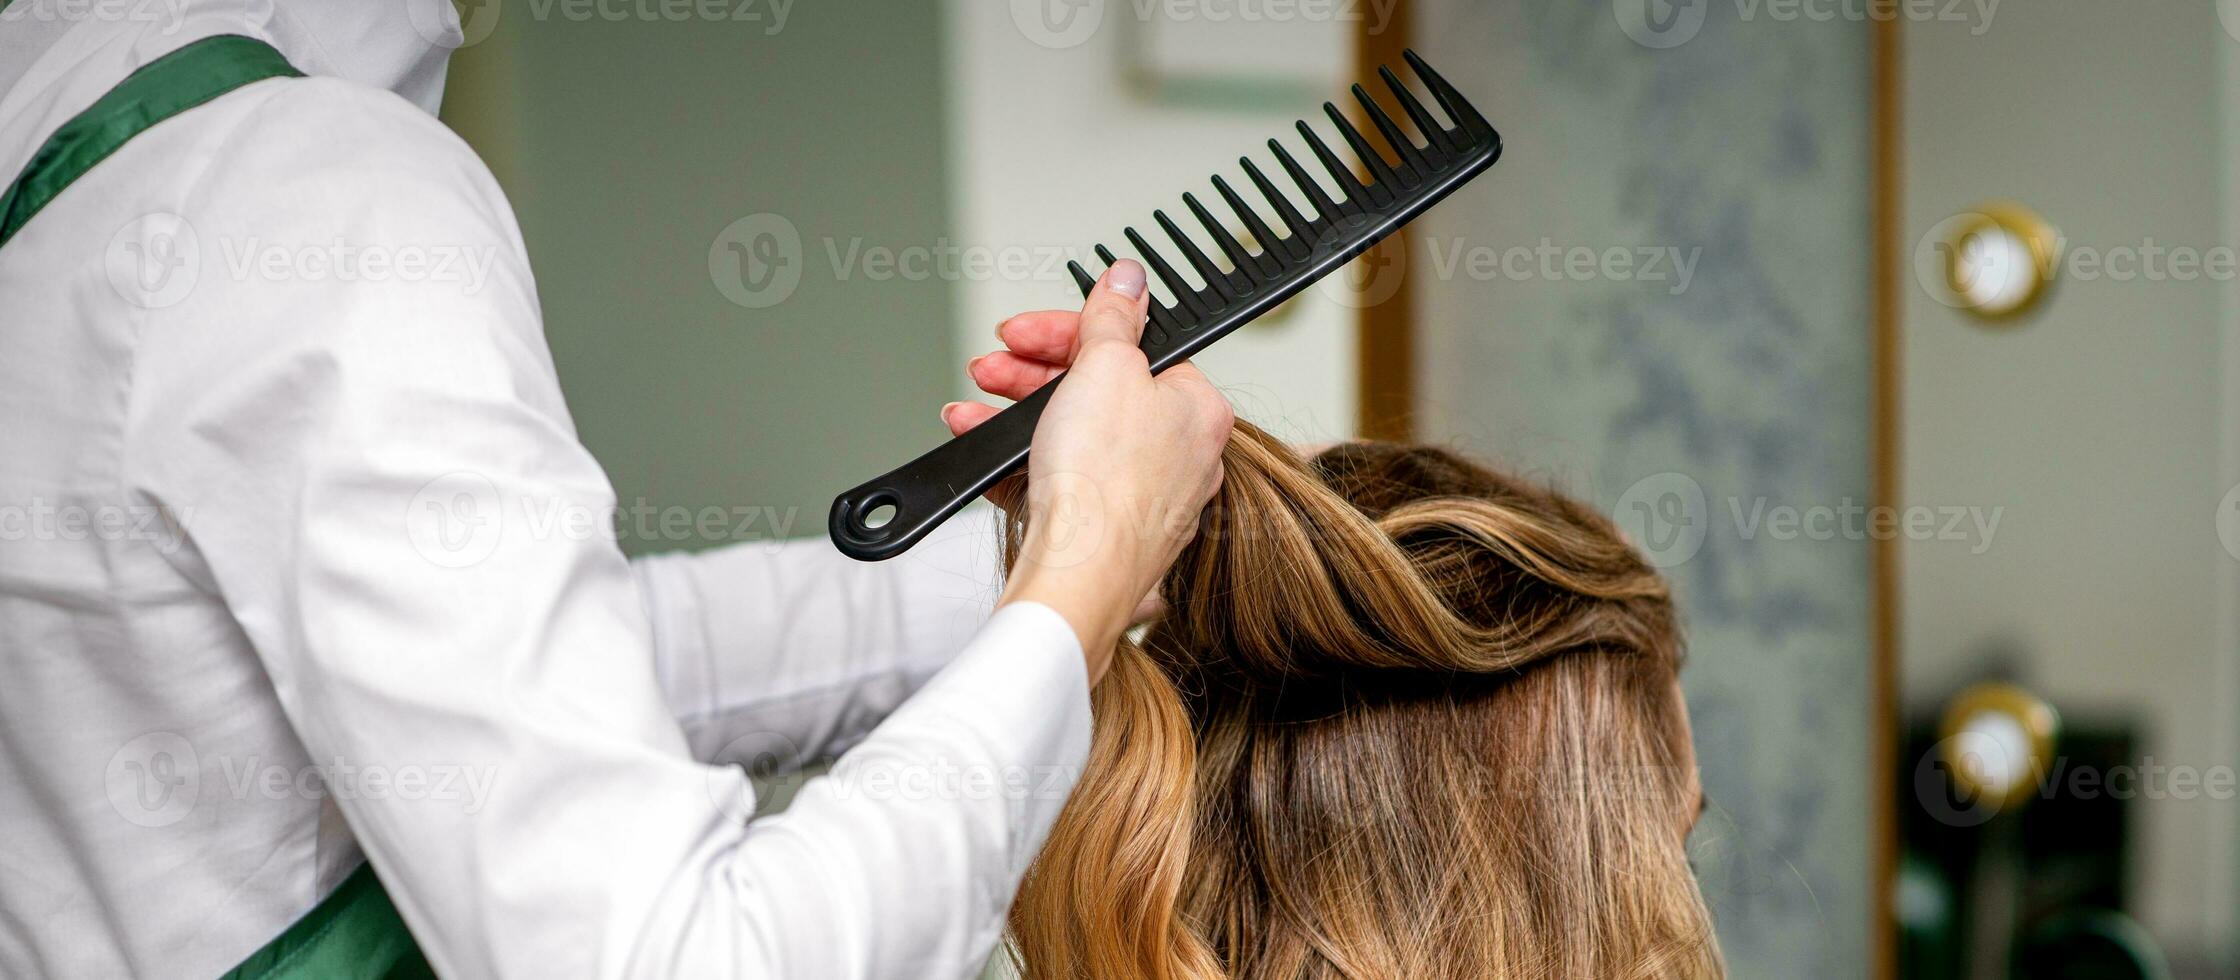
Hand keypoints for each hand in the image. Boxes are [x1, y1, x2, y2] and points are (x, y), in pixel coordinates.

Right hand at [951, 261, 1230, 681]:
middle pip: (1098, 390)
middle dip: (1033, 374)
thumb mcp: (1105, 367)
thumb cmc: (1105, 487)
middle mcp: (1180, 455)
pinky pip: (1061, 481)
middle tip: (993, 367)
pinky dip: (1022, 462)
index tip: (1027, 329)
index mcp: (1197, 409)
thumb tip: (1130, 278)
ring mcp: (1144, 498)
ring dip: (1016, 416)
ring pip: (1074, 436)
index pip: (1131, 347)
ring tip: (974, 409)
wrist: (1076, 579)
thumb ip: (1114, 317)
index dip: (1070, 331)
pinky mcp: (1106, 532)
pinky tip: (988, 455)